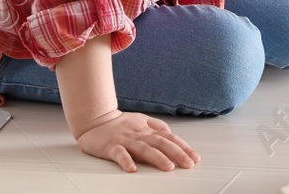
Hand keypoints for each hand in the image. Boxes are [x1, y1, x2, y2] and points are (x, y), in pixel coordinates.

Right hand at [75, 109, 199, 171]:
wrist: (94, 119)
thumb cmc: (118, 123)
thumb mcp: (141, 119)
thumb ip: (156, 126)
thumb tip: (171, 133)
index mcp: (147, 130)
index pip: (169, 138)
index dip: (183, 147)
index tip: (195, 158)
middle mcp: (139, 134)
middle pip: (161, 143)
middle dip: (177, 153)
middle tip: (188, 164)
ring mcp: (125, 140)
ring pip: (144, 148)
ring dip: (157, 158)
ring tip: (168, 167)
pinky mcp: (111, 146)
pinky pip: (119, 154)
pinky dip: (126, 161)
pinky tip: (132, 169)